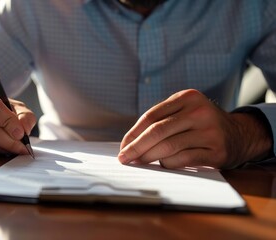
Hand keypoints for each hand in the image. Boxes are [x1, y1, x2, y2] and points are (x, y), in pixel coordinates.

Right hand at [0, 87, 35, 154]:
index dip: (8, 122)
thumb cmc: (2, 111)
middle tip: (22, 147)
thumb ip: (25, 116)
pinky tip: (4, 147)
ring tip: (15, 146)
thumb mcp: (17, 108)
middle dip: (9, 141)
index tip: (20, 133)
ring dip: (5, 147)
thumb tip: (25, 129)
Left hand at [118, 89, 272, 168]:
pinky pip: (183, 159)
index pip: (151, 116)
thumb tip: (130, 141)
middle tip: (124, 158)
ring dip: (149, 157)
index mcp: (187, 97)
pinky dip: (168, 163)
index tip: (123, 146)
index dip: (133, 133)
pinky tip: (163, 164)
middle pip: (158, 131)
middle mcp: (199, 111)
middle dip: (137, 146)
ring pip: (169, 146)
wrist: (240, 134)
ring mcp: (210, 131)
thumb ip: (161, 119)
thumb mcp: (185, 111)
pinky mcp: (216, 151)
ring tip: (138, 162)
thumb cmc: (201, 124)